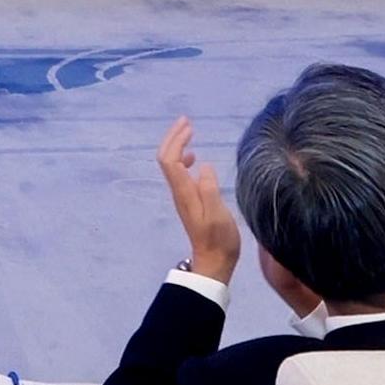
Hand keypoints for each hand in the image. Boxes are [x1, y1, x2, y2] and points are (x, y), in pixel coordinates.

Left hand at [156, 118, 242, 283]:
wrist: (214, 262)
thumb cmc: (218, 239)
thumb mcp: (218, 214)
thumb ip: (210, 189)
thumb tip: (204, 166)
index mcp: (184, 192)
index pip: (169, 159)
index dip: (176, 139)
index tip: (189, 125)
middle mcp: (179, 191)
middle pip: (166, 159)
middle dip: (173, 137)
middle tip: (186, 121)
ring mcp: (182, 196)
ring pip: (171, 165)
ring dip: (178, 146)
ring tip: (191, 133)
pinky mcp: (189, 201)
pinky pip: (179, 173)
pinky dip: (184, 159)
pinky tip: (195, 159)